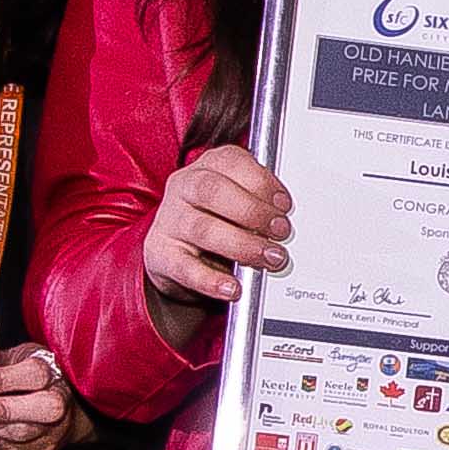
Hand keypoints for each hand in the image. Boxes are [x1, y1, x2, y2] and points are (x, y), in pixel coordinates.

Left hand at [0, 343, 79, 449]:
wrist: (66, 407)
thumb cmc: (35, 379)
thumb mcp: (18, 359)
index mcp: (50, 373)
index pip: (32, 374)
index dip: (0, 378)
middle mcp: (57, 401)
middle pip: (38, 409)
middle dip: (0, 411)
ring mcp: (52, 429)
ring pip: (23, 435)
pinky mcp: (42, 449)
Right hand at [143, 145, 292, 336]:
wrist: (177, 254)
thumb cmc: (216, 220)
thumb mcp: (236, 203)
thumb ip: (259, 203)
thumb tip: (288, 221)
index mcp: (208, 167)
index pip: (230, 162)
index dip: (260, 181)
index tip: (284, 204)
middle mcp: (185, 187)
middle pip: (213, 191)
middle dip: (253, 212)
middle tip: (281, 232)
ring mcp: (170, 220)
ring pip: (203, 229)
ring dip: (242, 246)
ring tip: (269, 259)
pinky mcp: (161, 254)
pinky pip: (185, 267)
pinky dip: (211, 280)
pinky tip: (233, 287)